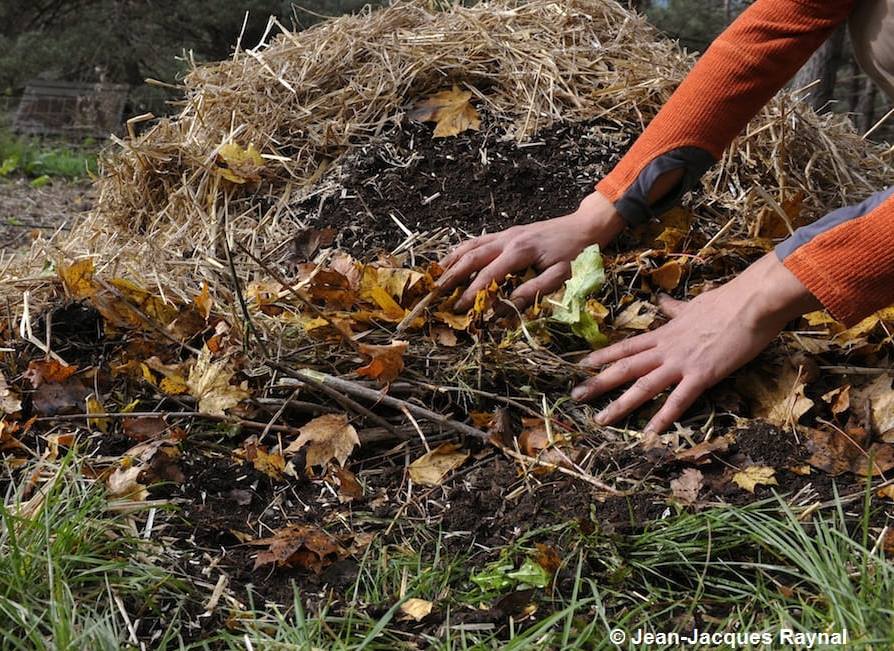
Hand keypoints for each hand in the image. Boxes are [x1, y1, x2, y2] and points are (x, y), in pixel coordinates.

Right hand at [438, 191, 623, 311]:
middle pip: (471, 257)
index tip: (458, 309)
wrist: (586, 225)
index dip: (471, 293)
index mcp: (520, 252)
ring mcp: (506, 234)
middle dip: (451, 275)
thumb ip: (532, 291)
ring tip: (435, 274)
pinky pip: (479, 240)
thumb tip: (506, 307)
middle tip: (435, 292)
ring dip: (451, 260)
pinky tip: (453, 257)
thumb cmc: (576, 253)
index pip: (488, 275)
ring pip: (471, 246)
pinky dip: (462, 249)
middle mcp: (507, 240)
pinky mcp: (508, 232)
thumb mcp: (561, 276)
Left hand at [572, 253, 821, 433]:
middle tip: (575, 395)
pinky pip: (678, 400)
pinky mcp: (702, 375)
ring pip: (643, 386)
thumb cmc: (727, 301)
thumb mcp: (693, 305)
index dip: (604, 356)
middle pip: (625, 367)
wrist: (752, 302)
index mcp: (665, 333)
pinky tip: (649, 433)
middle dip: (598, 383)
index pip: (627, 346)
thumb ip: (675, 310)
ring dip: (620, 405)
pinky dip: (663, 417)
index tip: (582, 364)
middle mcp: (666, 349)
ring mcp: (681, 363)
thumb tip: (663, 304)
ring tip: (600, 420)